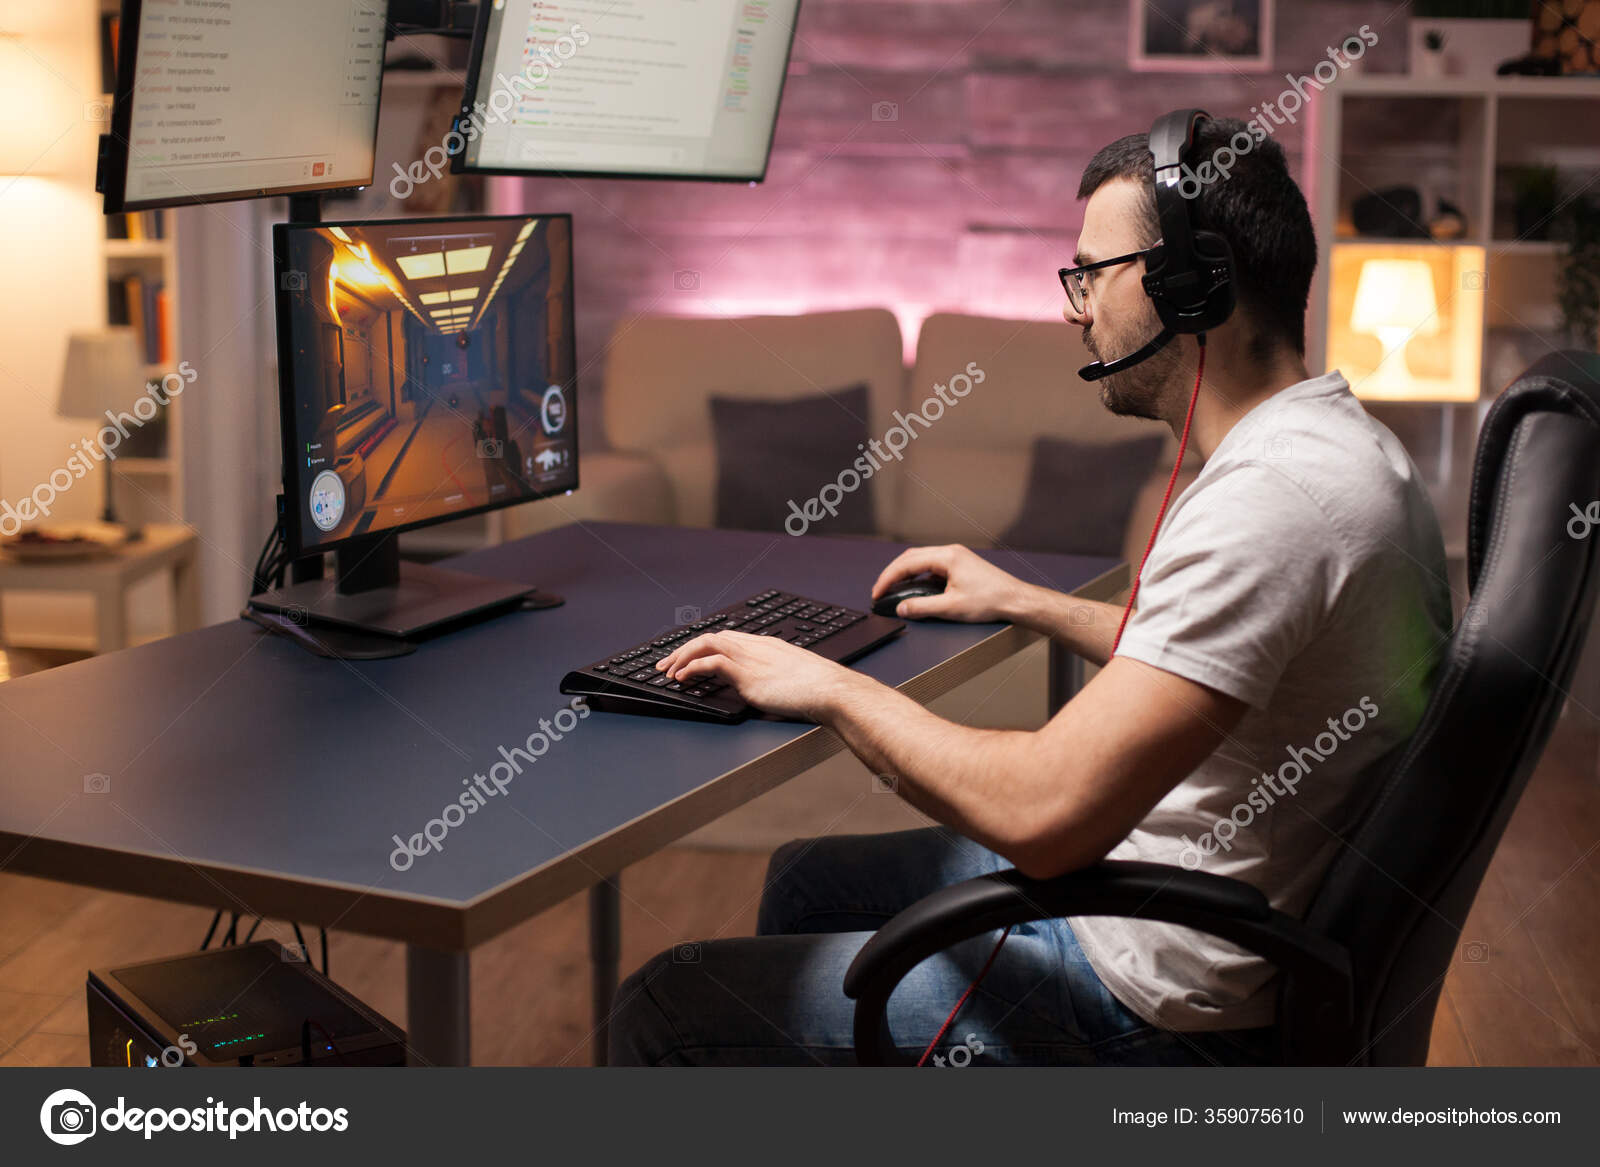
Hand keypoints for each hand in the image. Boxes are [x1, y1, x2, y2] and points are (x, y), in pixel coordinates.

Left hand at [655, 630, 870, 721]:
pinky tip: (682, 678)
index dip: (704, 647)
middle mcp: (756, 647)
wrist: (832, 691)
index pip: (728, 638)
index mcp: (767, 646)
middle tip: (666, 664)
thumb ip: (777, 680)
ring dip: (682, 657)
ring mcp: (751, 658)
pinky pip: (711, 662)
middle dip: (685, 649)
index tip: (690, 658)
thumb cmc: (821, 690)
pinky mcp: (747, 673)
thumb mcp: (794, 679)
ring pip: (706, 644)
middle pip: (712, 637)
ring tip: (667, 670)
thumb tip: (771, 693)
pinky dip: (692, 668)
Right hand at [871, 544, 1027, 622]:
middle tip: (880, 590)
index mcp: (947, 557)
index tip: (877, 592)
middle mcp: (951, 552)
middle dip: (893, 574)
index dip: (888, 578)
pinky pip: (932, 567)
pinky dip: (919, 576)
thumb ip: (922, 607)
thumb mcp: (952, 607)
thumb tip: (901, 608)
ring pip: (921, 560)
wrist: (1015, 600)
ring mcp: (956, 557)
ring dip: (905, 573)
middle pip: (911, 557)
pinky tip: (915, 589)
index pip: (908, 563)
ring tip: (893, 589)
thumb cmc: (990, 601)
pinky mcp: (960, 565)